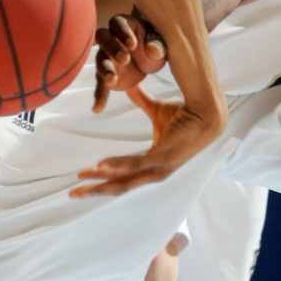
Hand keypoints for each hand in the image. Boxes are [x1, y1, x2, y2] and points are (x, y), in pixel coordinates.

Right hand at [70, 83, 219, 197]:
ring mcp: (161, 166)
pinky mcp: (166, 156)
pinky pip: (138, 164)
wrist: (206, 110)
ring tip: (81, 182)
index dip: (102, 180)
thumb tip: (128, 86)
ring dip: (102, 183)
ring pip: (126, 181)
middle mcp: (156, 171)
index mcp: (153, 165)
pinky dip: (119, 166)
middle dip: (96, 190)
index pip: (123, 178)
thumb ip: (141, 102)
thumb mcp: (156, 110)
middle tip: (73, 194)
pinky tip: (101, 166)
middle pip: (120, 187)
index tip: (82, 179)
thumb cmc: (185, 113)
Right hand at [93, 14, 166, 112]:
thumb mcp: (162, 44)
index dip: (123, 32)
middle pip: (104, 38)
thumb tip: (153, 50)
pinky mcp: (107, 76)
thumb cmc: (155, 45)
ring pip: (100, 61)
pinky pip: (101, 85)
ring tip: (112, 80)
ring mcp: (106, 58)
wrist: (149, 60)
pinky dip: (99, 96)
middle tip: (124, 59)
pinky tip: (97, 108)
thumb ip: (158, 45)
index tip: (132, 44)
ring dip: (105, 70)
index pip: (118, 23)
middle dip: (112, 48)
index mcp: (126, 25)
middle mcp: (111, 39)